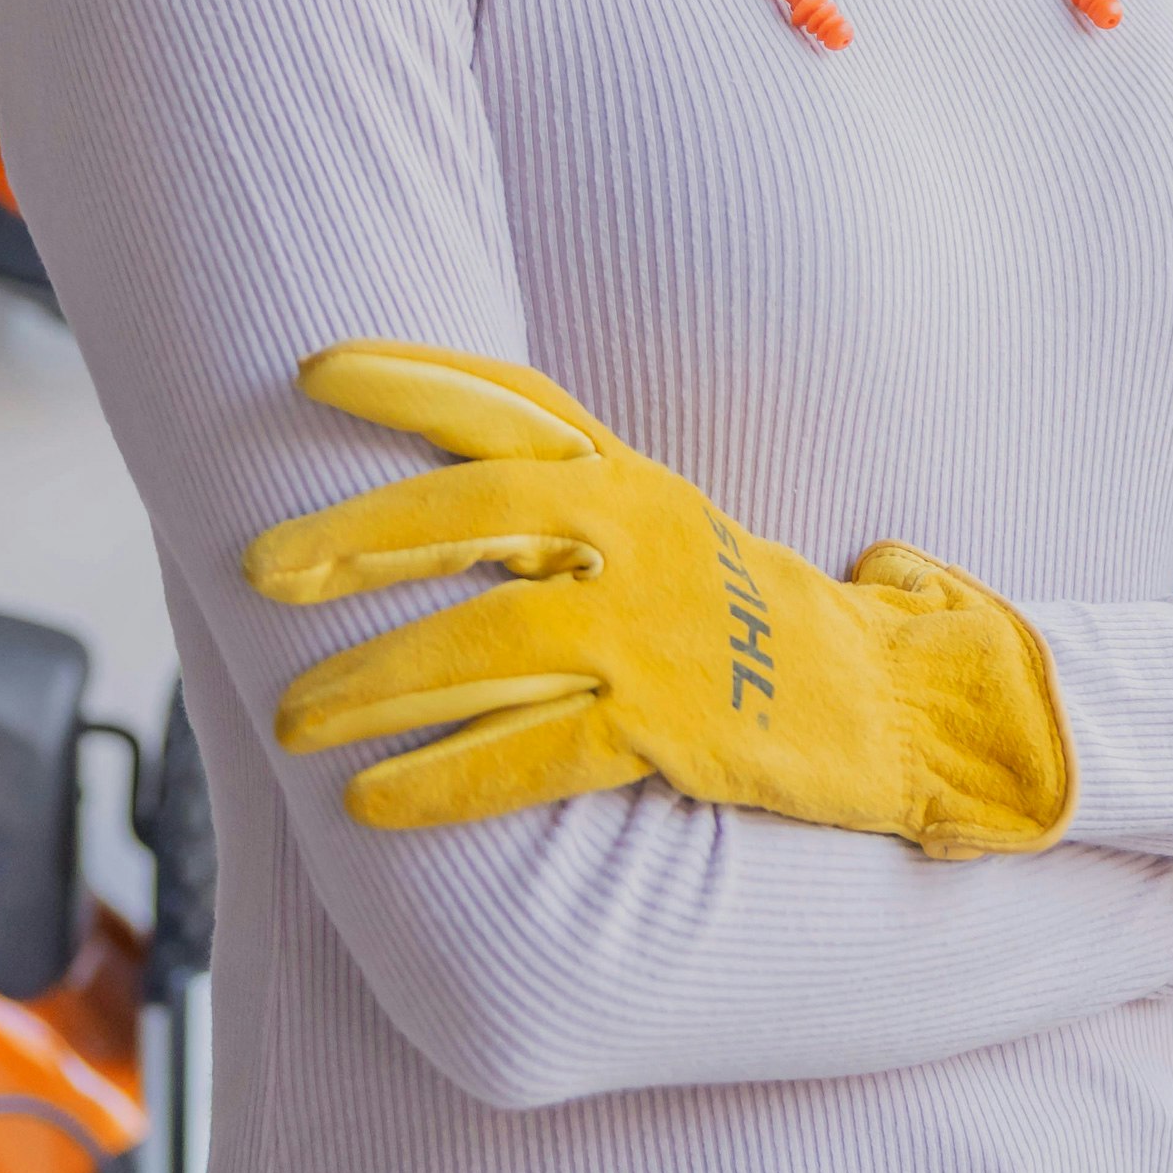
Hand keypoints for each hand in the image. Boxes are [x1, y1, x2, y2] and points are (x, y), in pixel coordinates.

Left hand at [244, 345, 1072, 858]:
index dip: (414, 378)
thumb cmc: (775, 630)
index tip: (313, 369)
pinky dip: (451, 780)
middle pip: (479, 511)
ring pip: (487, 637)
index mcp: (641, 487)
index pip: (515, 406)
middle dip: (360, 536)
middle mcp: (646, 540)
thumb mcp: (684, 539)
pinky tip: (377, 804)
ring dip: (377, 679)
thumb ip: (586, 514)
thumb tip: (463, 513)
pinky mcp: (679, 726)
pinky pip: (539, 752)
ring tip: (293, 723)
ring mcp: (662, 632)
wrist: (911, 707)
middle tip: (261, 567)